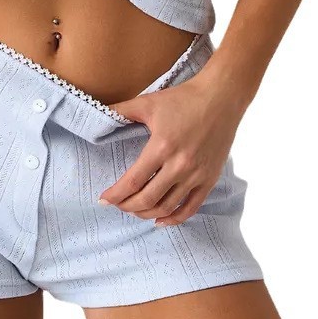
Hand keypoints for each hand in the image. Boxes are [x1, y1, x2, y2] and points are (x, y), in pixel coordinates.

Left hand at [101, 74, 245, 226]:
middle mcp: (179, 165)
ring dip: (146, 213)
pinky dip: (174, 218)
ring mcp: (197, 175)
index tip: (103, 199)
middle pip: (147, 199)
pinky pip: (191, 207)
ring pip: (167, 207)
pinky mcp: (210, 179)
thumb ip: (120, 110)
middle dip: (127, 206)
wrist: (221, 98)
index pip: (132, 181)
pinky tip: (160, 220)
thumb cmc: (183, 98)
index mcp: (161, 146)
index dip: (115, 194)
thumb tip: (97, 114)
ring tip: (134, 210)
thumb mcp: (147, 102)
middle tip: (117, 205)